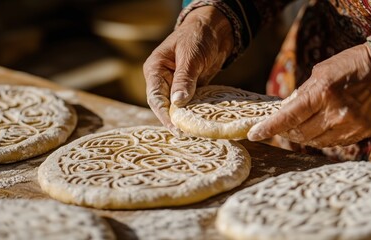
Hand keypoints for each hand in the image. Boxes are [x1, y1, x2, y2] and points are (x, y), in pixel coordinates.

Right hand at [143, 6, 232, 133]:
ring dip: (185, 119)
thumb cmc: (198, 36)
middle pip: (164, 105)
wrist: (215, 28)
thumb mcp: (190, 56)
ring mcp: (176, 85)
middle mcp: (163, 79)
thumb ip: (184, 78)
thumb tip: (178, 103)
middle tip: (186, 135)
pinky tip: (201, 123)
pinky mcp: (191, 88)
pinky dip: (195, 113)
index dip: (164, 114)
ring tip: (194, 133)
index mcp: (155, 70)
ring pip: (177, 107)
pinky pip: (191, 104)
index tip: (176, 128)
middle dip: (174, 120)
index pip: (155, 97)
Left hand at [247, 43, 370, 147]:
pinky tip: (320, 127)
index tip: (254, 135)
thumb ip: (301, 94)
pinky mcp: (361, 133)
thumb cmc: (349, 65)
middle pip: (300, 133)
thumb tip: (284, 110)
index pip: (289, 117)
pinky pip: (332, 143)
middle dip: (285, 131)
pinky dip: (320, 137)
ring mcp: (350, 126)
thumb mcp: (320, 72)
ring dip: (302, 135)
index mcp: (323, 93)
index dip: (269, 128)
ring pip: (315, 141)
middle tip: (280, 127)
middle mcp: (336, 113)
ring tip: (299, 126)